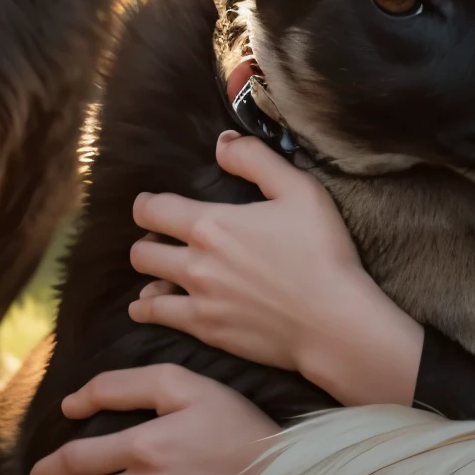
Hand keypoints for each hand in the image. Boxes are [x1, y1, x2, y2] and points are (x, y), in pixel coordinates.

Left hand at [129, 131, 423, 405]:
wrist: (332, 322)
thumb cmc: (321, 251)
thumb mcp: (298, 189)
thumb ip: (255, 159)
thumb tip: (221, 142)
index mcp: (211, 225)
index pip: (152, 210)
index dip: (146, 204)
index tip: (152, 204)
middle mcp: (195, 264)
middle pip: (142, 251)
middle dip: (147, 239)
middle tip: (163, 237)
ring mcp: (199, 302)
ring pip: (146, 287)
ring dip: (149, 274)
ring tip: (161, 270)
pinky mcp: (208, 332)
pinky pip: (160, 318)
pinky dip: (149, 309)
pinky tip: (151, 305)